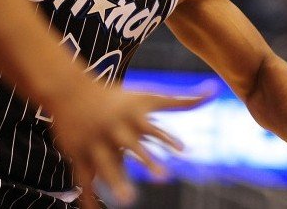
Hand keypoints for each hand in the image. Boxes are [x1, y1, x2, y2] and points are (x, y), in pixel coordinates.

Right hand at [49, 81, 210, 207]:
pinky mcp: (80, 155)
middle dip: (146, 161)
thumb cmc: (119, 98)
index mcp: (133, 117)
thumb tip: (215, 89)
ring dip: (116, 181)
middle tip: (163, 178)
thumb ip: (182, 101)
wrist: (71, 91)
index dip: (168, 138)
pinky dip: (88, 195)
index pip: (154, 128)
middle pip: (133, 146)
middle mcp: (116, 129)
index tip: (183, 149)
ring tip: (128, 200)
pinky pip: (84, 178)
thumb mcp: (150, 97)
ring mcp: (96, 142)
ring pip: (106, 164)